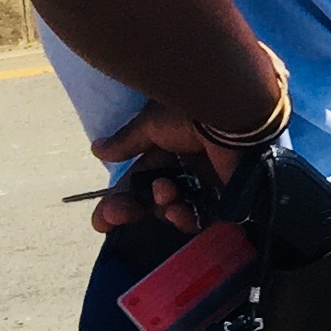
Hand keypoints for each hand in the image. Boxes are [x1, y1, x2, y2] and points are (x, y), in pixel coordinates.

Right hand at [86, 102, 234, 233]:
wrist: (233, 113)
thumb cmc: (192, 112)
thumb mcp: (152, 124)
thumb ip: (128, 142)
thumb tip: (97, 150)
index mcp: (172, 147)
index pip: (141, 179)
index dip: (120, 199)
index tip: (102, 218)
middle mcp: (190, 166)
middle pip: (155, 199)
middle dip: (131, 209)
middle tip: (113, 216)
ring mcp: (209, 182)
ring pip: (175, 209)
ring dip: (161, 206)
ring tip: (163, 192)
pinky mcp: (228, 197)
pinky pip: (201, 217)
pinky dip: (184, 216)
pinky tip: (176, 207)